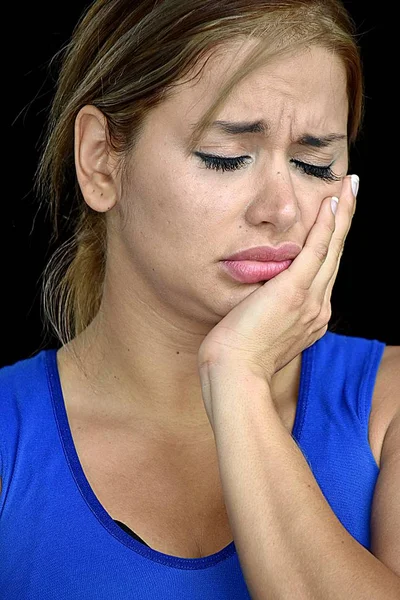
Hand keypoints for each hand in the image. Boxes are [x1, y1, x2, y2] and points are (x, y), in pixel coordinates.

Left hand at [198, 175, 357, 382]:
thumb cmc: (238, 358)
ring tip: (349, 187)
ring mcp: (310, 301)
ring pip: (332, 249)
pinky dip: (327, 226)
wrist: (235, 376)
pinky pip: (317, 251)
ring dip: (342, 215)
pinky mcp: (293, 292)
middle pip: (335, 256)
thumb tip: (263, 298)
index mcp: (311, 317)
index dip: (332, 243)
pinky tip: (333, 203)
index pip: (324, 272)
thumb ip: (270, 312)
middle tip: (351, 191)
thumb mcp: (262, 332)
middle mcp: (318, 308)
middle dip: (344, 221)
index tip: (335, 222)